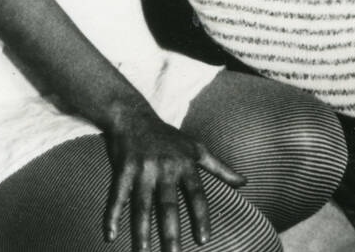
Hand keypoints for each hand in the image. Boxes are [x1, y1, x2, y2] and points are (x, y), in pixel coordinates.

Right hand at [103, 105, 244, 249]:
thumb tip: (245, 182)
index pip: (196, 194)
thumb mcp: (197, 148)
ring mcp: (142, 169)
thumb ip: (220, 168)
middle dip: (170, 231)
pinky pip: (116, 196)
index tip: (204, 240)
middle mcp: (164, 167)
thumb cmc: (169, 137)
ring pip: (141, 204)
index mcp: (184, 164)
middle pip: (167, 204)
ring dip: (141, 230)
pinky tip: (109, 235)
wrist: (134, 115)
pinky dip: (111, 215)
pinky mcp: (122, 169)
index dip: (200, 216)